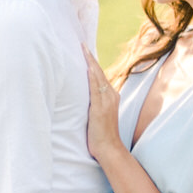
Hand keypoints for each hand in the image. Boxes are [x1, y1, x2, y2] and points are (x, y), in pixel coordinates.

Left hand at [82, 43, 120, 162]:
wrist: (109, 149)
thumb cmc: (101, 137)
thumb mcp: (97, 117)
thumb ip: (94, 106)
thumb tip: (84, 100)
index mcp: (110, 97)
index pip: (99, 76)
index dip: (92, 63)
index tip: (84, 50)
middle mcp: (111, 96)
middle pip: (99, 72)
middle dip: (90, 57)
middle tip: (81, 43)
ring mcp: (107, 101)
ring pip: (97, 76)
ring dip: (90, 62)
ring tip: (82, 48)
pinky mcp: (100, 107)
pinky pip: (96, 87)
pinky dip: (92, 75)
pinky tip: (87, 65)